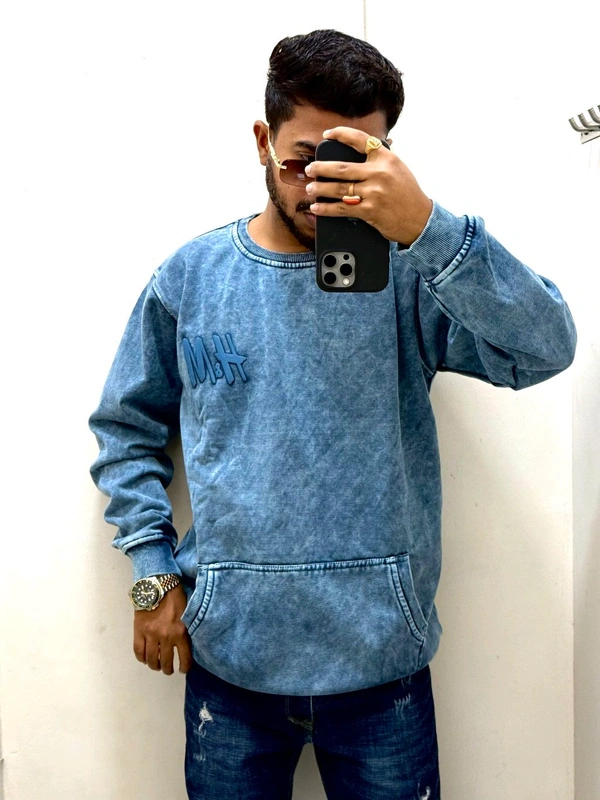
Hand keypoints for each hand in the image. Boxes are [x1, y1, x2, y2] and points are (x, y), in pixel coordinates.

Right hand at [133, 584, 192, 674]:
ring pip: (151, 659)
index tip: (183, 669)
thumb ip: (187, 628)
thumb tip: (189, 642)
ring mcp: (151, 635)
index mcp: (181, 632)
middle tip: (168, 670)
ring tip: (157, 666)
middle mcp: (166, 637)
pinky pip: (138, 651)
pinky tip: (145, 659)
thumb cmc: (175, 596)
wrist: (157, 584)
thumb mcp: (188, 612)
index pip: (184, 658)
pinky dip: (142, 658)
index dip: (184, 667)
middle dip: (168, 669)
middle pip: (166, 662)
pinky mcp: (139, 631)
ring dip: (154, 666)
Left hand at [304, 126, 432, 245]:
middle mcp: (379, 172)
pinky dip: (326, 209)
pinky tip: (317, 207)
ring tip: (310, 188)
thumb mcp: (398, 168)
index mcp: (386, 158)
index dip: (341, 134)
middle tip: (310, 169)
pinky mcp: (369, 210)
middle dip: (320, 168)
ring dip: (320, 189)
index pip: (360, 139)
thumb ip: (380, 158)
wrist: (420, 219)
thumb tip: (362, 147)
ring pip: (338, 188)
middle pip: (341, 167)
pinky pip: (342, 208)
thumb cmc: (408, 194)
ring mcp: (374, 192)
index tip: (327, 134)